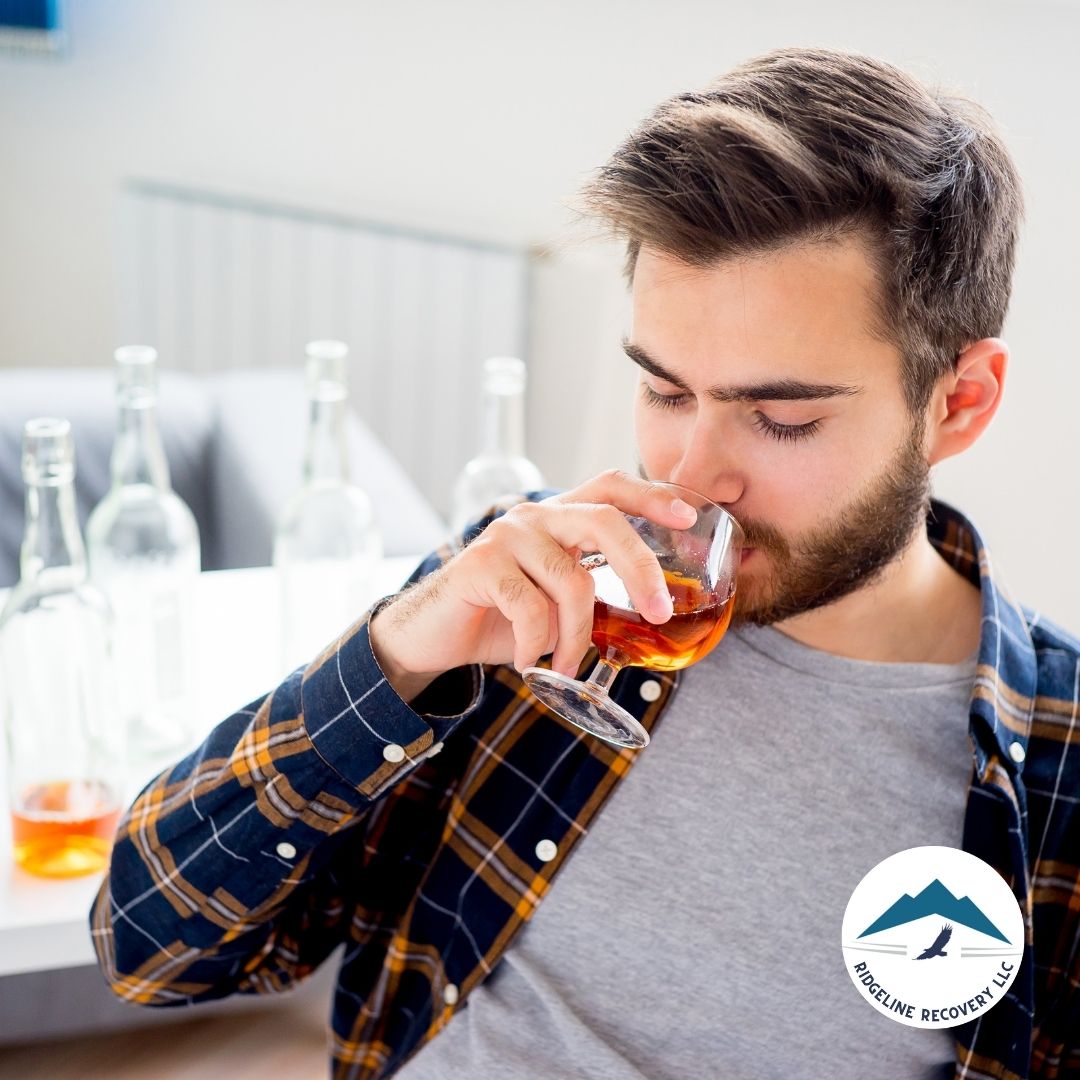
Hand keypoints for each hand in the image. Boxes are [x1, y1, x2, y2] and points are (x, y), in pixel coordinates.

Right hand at [369, 470, 697, 701]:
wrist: (434, 635)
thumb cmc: (501, 618)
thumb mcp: (555, 603)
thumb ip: (594, 596)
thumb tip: (652, 621)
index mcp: (558, 519)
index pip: (609, 487)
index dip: (652, 496)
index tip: (689, 517)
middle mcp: (534, 516)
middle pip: (604, 520)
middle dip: (640, 568)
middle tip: (660, 613)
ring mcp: (507, 535)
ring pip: (572, 580)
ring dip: (577, 636)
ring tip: (567, 666)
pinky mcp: (480, 564)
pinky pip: (531, 607)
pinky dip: (537, 644)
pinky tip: (529, 661)